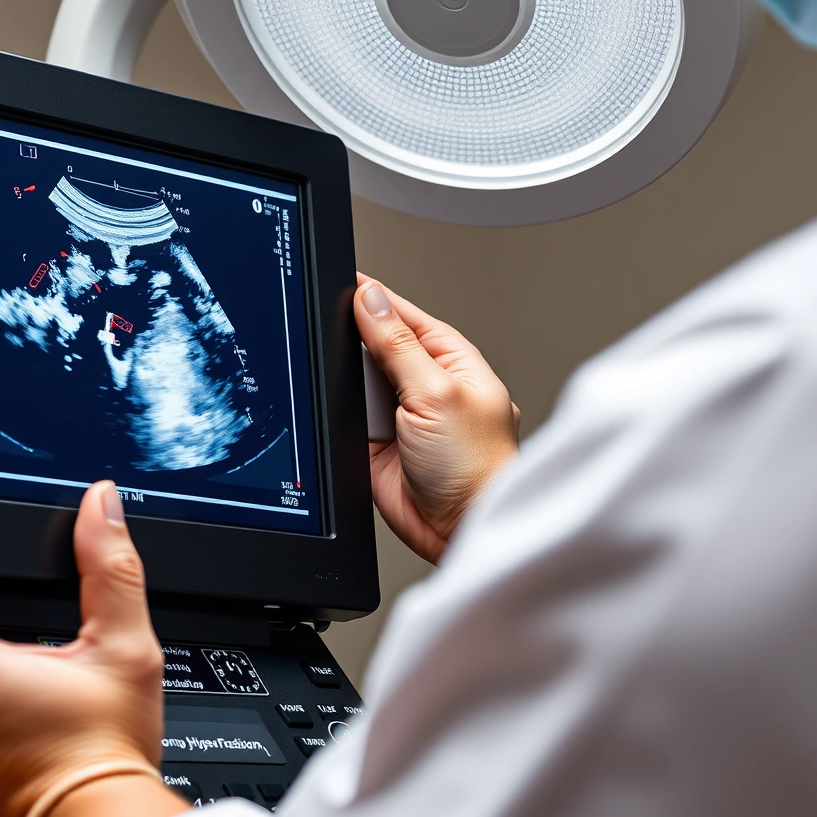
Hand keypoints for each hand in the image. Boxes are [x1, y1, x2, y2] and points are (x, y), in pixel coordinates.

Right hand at [356, 275, 519, 563]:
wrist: (460, 531)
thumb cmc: (476, 468)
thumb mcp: (437, 392)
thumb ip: (399, 345)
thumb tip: (371, 300)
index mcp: (452, 361)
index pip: (406, 317)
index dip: (376, 301)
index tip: (345, 286)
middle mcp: (426, 386)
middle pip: (375, 347)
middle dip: (356, 345)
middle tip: (343, 346)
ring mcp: (400, 416)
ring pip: (357, 382)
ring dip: (350, 385)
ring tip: (358, 398)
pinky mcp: (377, 445)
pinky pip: (347, 418)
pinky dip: (341, 415)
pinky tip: (345, 416)